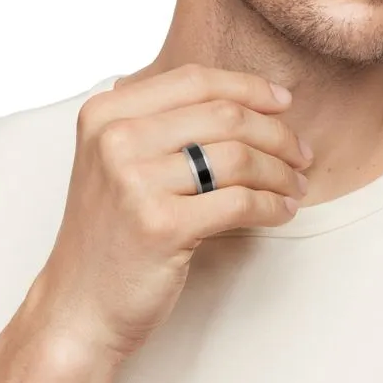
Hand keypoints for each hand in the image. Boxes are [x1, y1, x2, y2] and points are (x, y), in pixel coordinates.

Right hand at [27, 64, 313, 359]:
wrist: (80, 302)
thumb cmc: (112, 232)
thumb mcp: (120, 162)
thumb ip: (167, 124)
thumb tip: (249, 103)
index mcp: (107, 113)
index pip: (196, 80)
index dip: (250, 88)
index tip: (284, 103)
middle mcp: (116, 139)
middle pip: (225, 116)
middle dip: (277, 134)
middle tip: (301, 154)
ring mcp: (135, 182)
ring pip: (239, 158)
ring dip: (281, 172)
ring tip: (296, 185)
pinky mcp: (161, 225)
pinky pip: (241, 202)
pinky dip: (272, 205)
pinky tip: (283, 211)